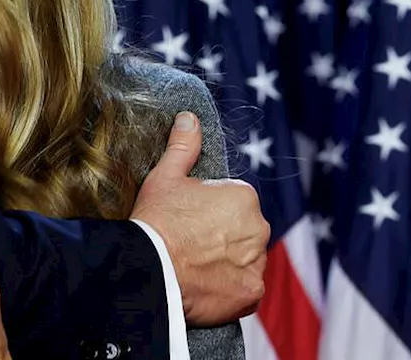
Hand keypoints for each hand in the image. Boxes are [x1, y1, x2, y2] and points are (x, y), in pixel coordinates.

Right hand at [131, 111, 269, 325]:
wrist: (151, 269)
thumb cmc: (157, 220)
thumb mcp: (165, 177)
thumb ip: (183, 146)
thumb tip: (189, 117)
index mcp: (244, 196)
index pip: (233, 202)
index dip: (208, 211)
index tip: (188, 220)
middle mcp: (259, 227)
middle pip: (243, 231)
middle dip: (223, 236)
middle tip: (191, 244)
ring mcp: (257, 262)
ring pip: (246, 259)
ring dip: (228, 263)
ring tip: (196, 266)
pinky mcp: (252, 292)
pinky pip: (246, 288)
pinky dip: (230, 288)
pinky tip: (206, 284)